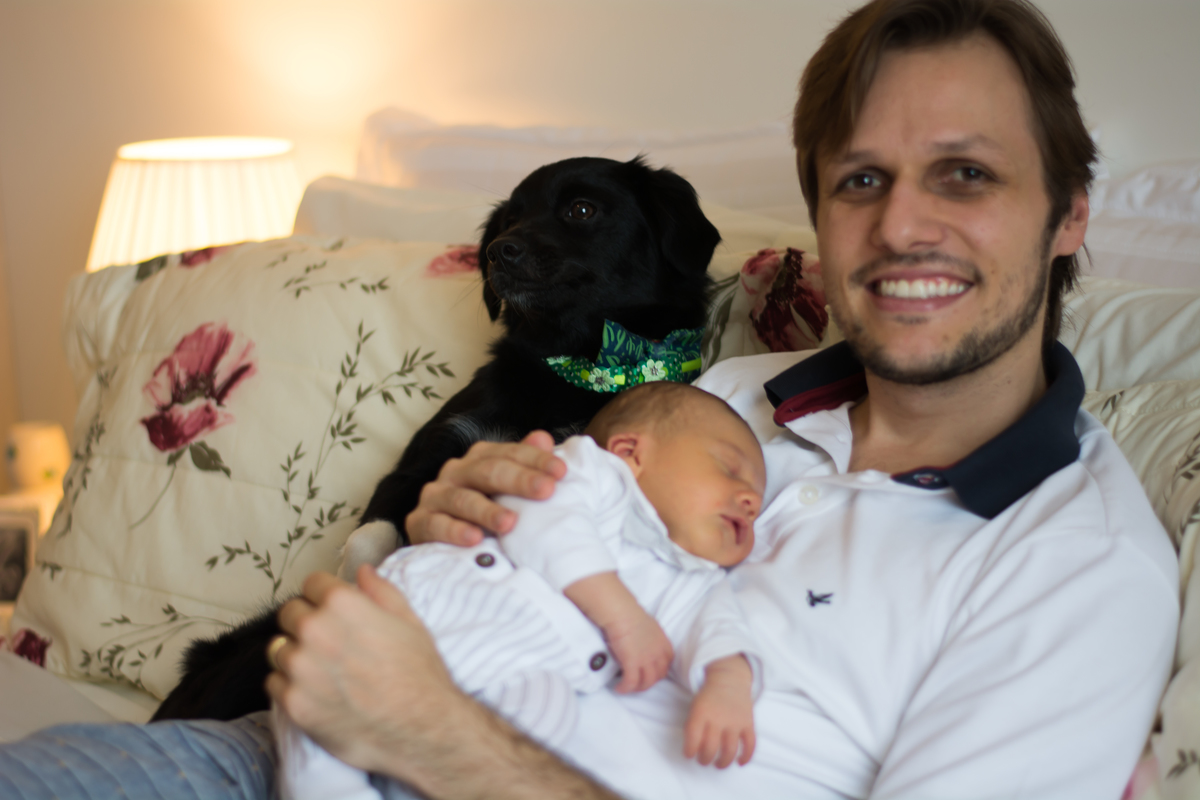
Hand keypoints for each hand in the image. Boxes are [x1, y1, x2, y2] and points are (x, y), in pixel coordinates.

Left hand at [266, 567, 468, 781]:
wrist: (423, 728)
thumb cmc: (419, 674)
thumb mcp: (409, 621)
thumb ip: (380, 591)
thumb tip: (362, 571)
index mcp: (342, 604)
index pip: (311, 583)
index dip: (324, 595)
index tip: (331, 609)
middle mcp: (315, 630)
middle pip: (289, 613)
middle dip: (306, 622)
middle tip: (328, 642)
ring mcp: (300, 669)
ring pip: (278, 649)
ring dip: (295, 655)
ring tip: (322, 670)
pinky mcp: (293, 703)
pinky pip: (274, 683)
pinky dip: (289, 686)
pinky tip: (316, 692)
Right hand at [406, 430, 566, 546]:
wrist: (442, 543)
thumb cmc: (484, 514)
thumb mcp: (506, 491)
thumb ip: (524, 465)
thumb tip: (544, 438)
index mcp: (479, 459)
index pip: (510, 453)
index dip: (536, 460)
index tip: (561, 472)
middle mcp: (456, 472)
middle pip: (488, 471)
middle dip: (519, 480)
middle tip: (547, 490)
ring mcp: (435, 496)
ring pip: (462, 499)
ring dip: (487, 510)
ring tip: (510, 522)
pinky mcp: (419, 522)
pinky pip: (435, 524)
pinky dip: (455, 531)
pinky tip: (474, 539)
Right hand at [604, 611, 673, 693]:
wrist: (621, 613)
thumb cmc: (630, 613)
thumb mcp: (648, 625)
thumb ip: (649, 636)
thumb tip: (641, 641)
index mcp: (662, 642)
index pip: (668, 662)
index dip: (660, 669)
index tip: (651, 671)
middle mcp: (657, 652)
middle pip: (659, 675)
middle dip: (649, 681)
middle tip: (638, 682)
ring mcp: (646, 659)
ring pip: (647, 682)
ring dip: (637, 688)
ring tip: (628, 687)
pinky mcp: (632, 663)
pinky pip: (631, 682)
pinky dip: (625, 688)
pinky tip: (619, 688)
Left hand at [683, 656, 755, 768]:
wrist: (729, 679)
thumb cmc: (708, 698)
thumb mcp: (695, 707)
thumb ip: (693, 726)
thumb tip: (693, 750)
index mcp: (701, 712)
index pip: (693, 738)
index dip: (689, 751)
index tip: (689, 755)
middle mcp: (718, 718)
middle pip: (711, 748)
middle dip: (705, 759)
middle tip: (703, 760)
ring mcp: (735, 721)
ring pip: (730, 750)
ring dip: (723, 762)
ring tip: (718, 764)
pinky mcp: (748, 723)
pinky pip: (750, 744)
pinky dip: (746, 756)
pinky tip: (740, 762)